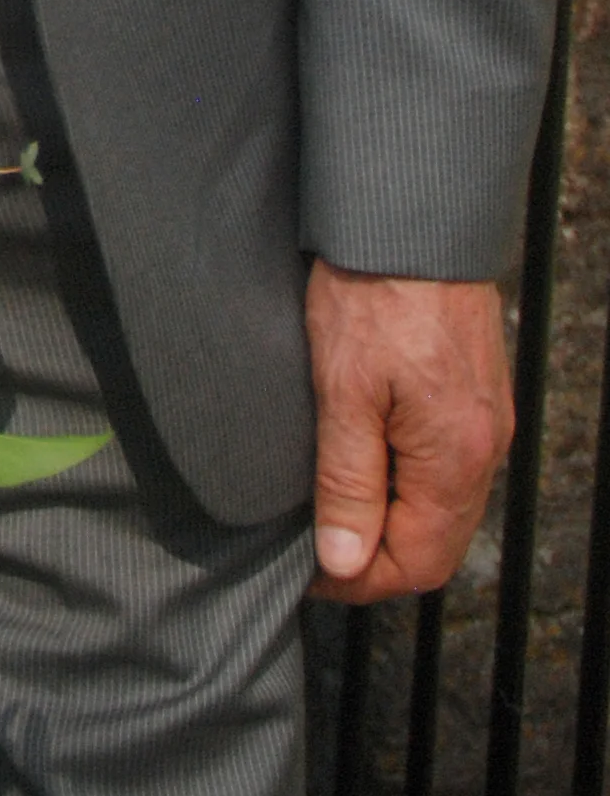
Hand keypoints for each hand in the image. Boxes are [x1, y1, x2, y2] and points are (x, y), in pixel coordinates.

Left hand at [306, 262, 512, 602]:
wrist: (410, 216)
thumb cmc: (371, 293)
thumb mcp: (342, 391)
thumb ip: (347, 482)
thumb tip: (344, 560)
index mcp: (456, 459)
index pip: (419, 563)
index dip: (359, 579)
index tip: (309, 571)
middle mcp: (485, 448)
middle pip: (436, 542)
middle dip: (376, 556)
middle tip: (313, 547)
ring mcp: (486, 420)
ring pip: (443, 506)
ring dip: (391, 520)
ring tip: (330, 507)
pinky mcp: (476, 393)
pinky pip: (448, 467)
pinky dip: (408, 482)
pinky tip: (366, 462)